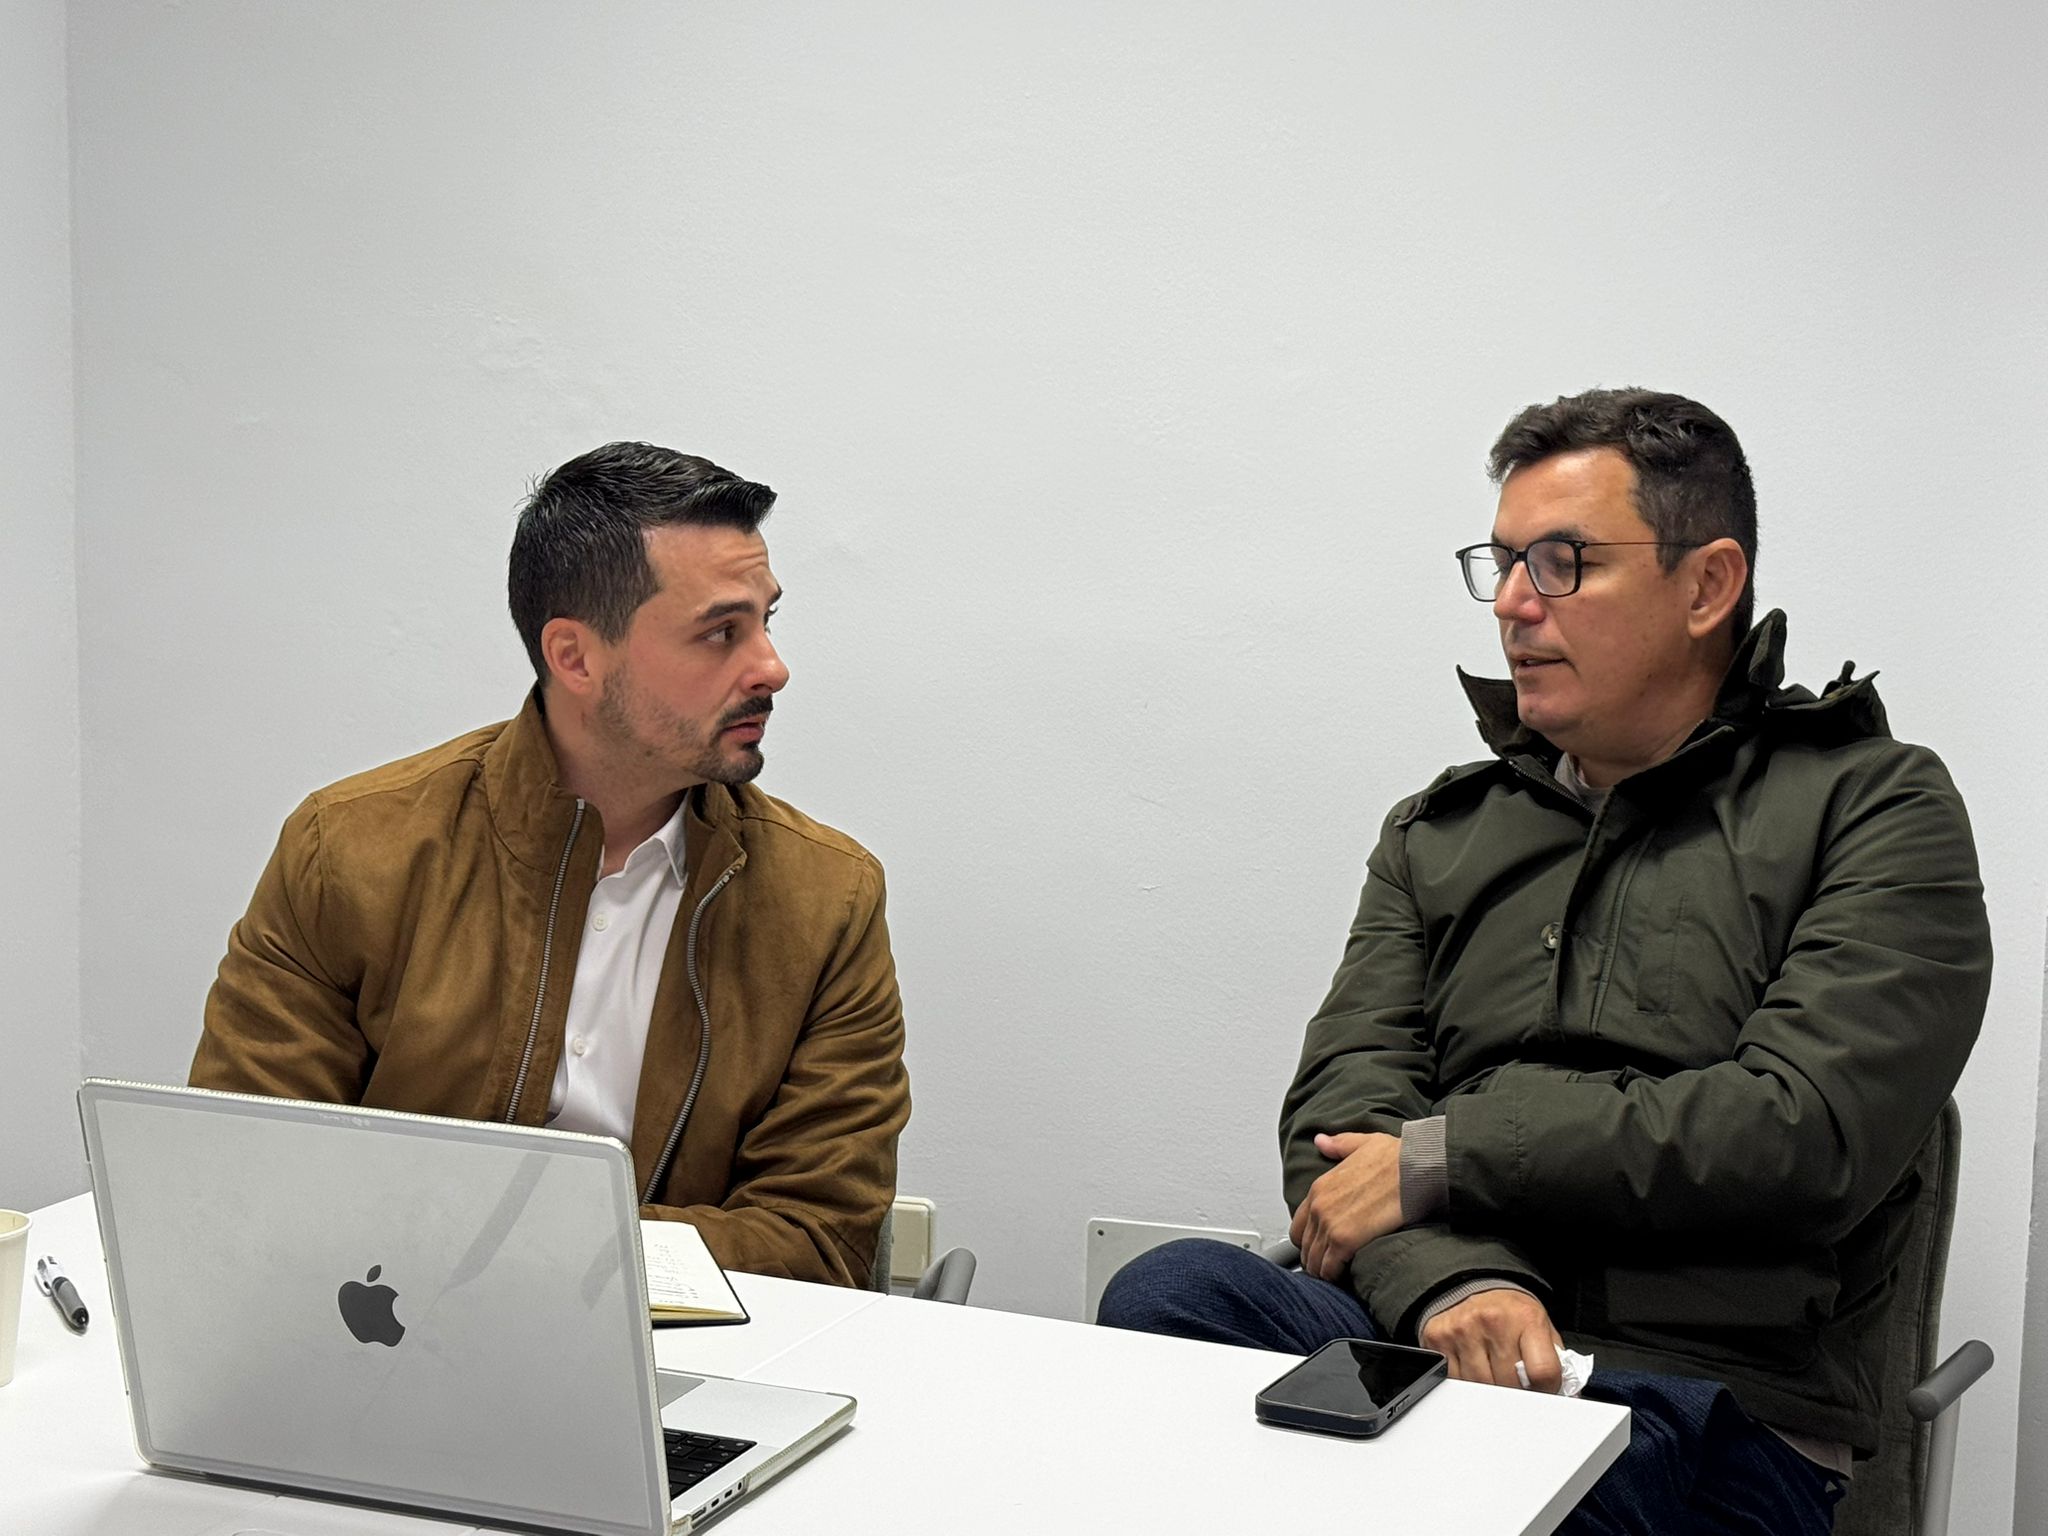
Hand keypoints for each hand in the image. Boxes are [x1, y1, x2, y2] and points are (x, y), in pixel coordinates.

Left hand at [1287, 1131, 1402, 1282]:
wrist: (1416, 1168)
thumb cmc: (1397, 1158)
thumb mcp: (1362, 1143)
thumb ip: (1338, 1145)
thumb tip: (1321, 1141)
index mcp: (1320, 1187)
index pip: (1299, 1225)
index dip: (1309, 1239)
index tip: (1321, 1247)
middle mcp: (1319, 1206)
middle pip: (1305, 1246)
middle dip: (1316, 1258)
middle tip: (1331, 1267)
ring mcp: (1329, 1224)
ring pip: (1314, 1261)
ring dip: (1324, 1271)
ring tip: (1339, 1276)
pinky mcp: (1345, 1240)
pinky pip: (1329, 1269)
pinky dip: (1335, 1277)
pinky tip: (1346, 1277)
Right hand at [1419, 1289, 1563, 1391]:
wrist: (1472, 1284)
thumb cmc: (1510, 1311)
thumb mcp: (1540, 1325)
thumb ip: (1554, 1359)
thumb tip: (1567, 1397)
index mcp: (1526, 1318)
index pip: (1543, 1372)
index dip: (1547, 1391)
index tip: (1544, 1391)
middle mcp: (1493, 1322)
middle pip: (1511, 1385)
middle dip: (1518, 1393)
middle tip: (1519, 1385)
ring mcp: (1463, 1331)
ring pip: (1481, 1387)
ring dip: (1491, 1391)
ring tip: (1496, 1376)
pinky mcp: (1439, 1340)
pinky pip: (1455, 1382)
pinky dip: (1467, 1384)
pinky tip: (1474, 1369)